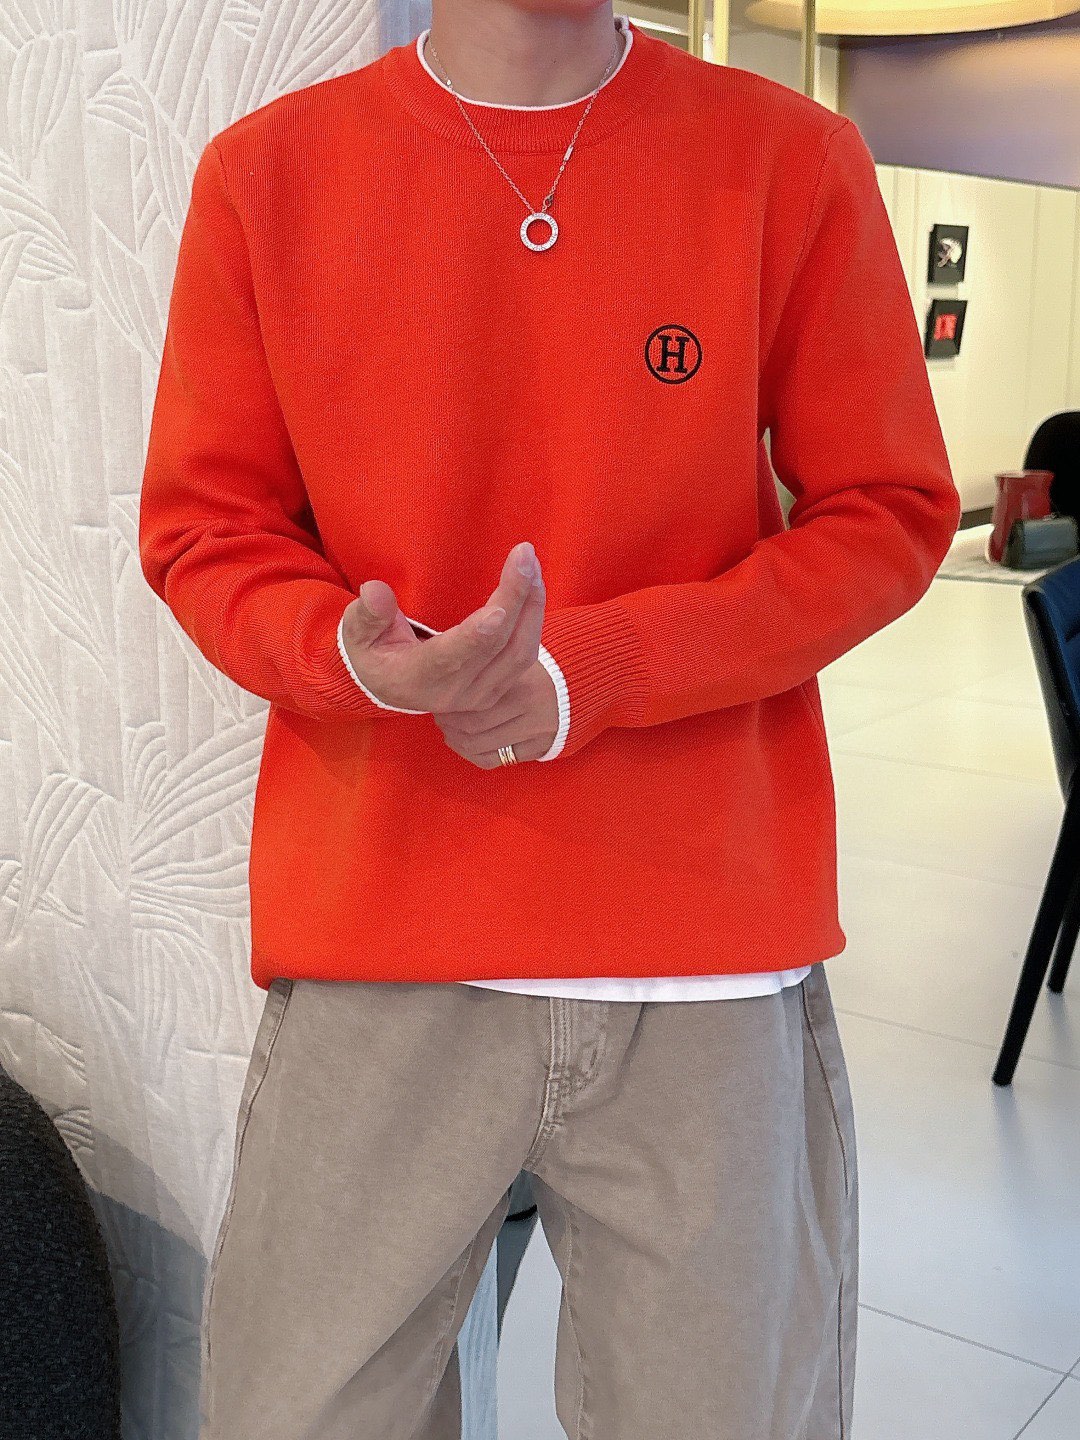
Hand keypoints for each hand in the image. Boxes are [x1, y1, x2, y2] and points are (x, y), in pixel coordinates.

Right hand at [340, 541, 544, 713]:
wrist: (388, 687)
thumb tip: (375, 591)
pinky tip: (533, 585)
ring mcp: (480, 695)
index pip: (451, 657)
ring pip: (519, 653)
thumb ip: (366, 615)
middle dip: (515, 599)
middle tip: (524, 554)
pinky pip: (525, 656)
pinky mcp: (497, 689)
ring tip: (531, 564)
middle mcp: (454, 692)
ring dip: (531, 606)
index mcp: (417, 678)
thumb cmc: (372, 653)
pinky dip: (533, 619)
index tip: (499, 609)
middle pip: (496, 648)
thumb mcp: (356, 634)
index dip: (476, 636)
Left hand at [431, 660, 559, 767]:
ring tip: (452, 731)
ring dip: (458, 741)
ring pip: (478, 747)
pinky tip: (468, 745)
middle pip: (470, 727)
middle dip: (449, 724)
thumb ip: (487, 668)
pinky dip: (475, 755)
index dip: (448, 707)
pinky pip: (496, 760)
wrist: (583, 680)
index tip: (441, 701)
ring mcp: (536, 732)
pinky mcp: (540, 747)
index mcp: (520, 682)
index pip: (469, 705)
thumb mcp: (515, 659)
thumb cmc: (541, 665)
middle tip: (442, 718)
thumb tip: (447, 680)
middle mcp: (528, 708)